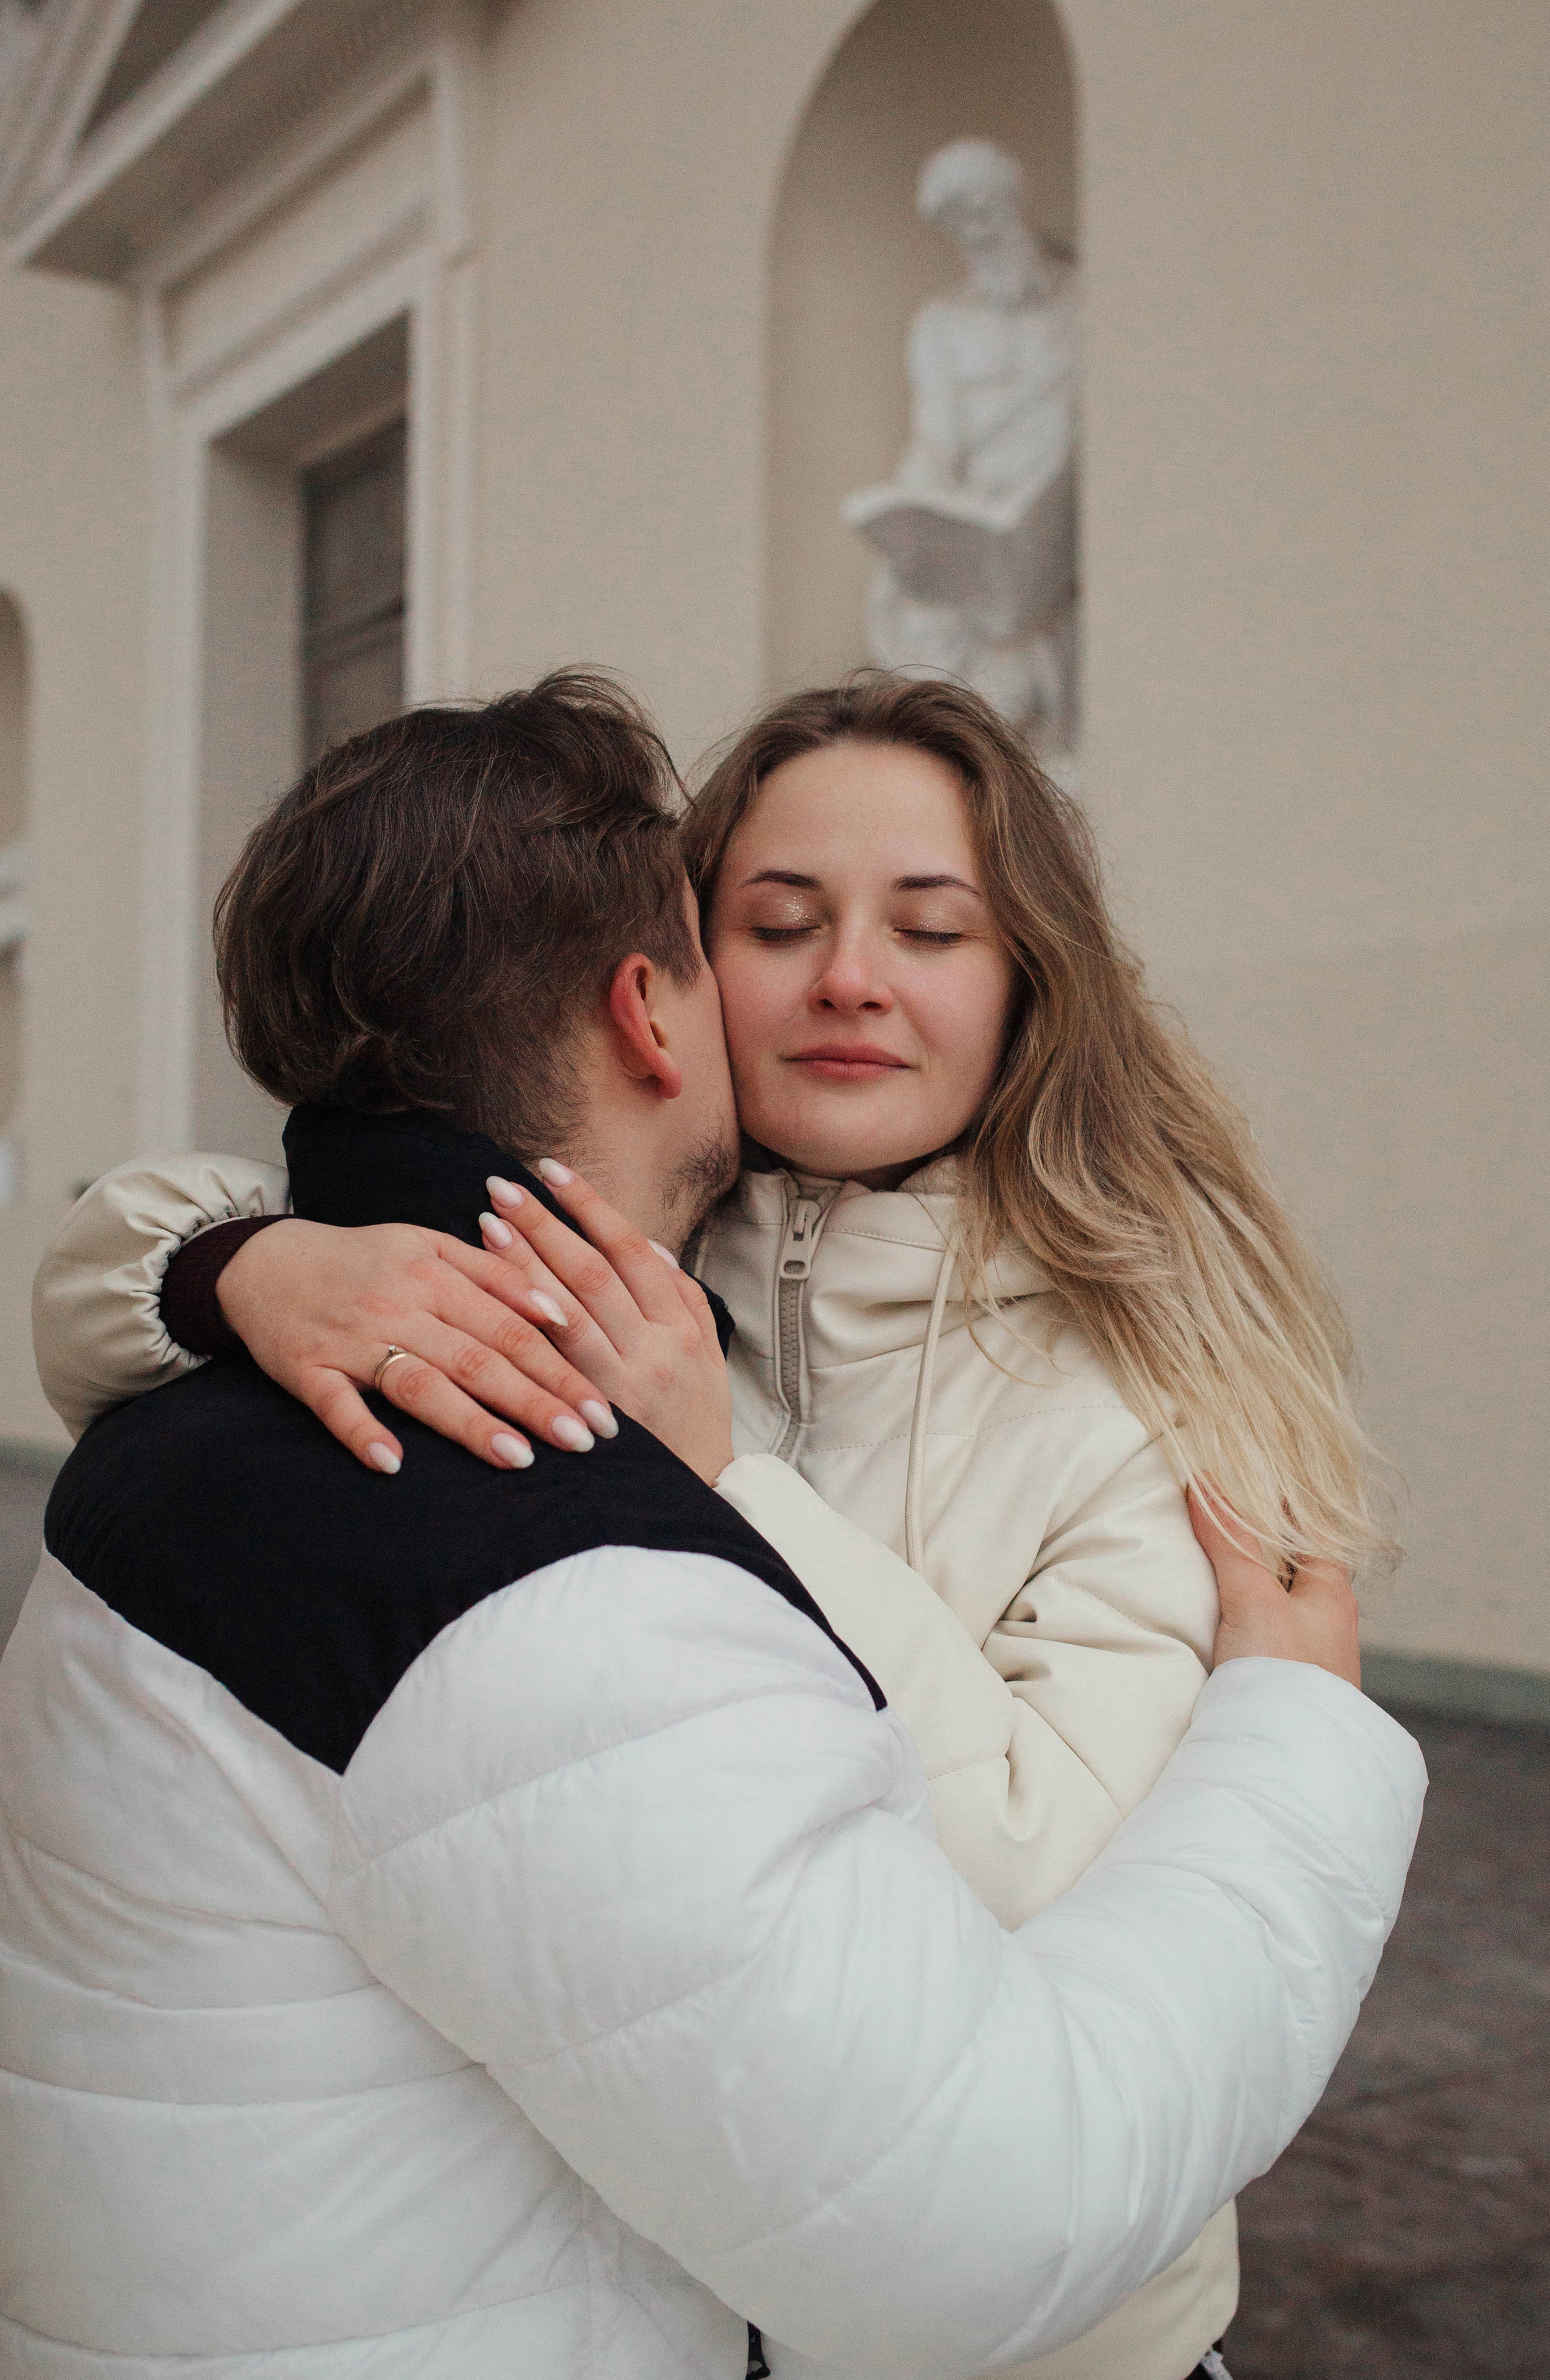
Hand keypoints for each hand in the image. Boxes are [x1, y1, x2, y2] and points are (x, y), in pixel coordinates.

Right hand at [215, 1218, 616, 1473]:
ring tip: (518, 1457)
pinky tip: (393, 1463)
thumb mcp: (430, 1248)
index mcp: (436, 1274)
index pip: (513, 1328)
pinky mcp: (307, 1369)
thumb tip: (558, 1311)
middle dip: (537, 1402)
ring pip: (420, 1384)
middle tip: (584, 1440)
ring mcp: (352, 1340)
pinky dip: (363, 1433)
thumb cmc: (365, 1260)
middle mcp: (400, 1306)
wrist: (266, 1261)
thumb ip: (494, 1275)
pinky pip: (337, 1406)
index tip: (602, 1410)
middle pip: (479, 1358)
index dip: (562, 1369)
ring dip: (470, 1422)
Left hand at [480, 1163, 734, 1485]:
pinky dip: (519, 1322)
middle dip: (545, 1224)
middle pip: (591, 1274)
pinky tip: (488, 1294)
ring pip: (564, 1313)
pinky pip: (548, 1361)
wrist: (694, 1499)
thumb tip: (647, 1244)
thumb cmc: (694, 1419)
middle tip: (502, 1186)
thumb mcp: (706, 1354)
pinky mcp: (586, 1417)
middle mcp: (651, 1351)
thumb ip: (682, 1295)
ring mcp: (617, 1386)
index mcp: (680, 1328)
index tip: (552, 1171)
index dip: (589, 1207)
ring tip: (487, 1224)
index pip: (630, 1251)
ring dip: (523, 1266)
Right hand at [1190, 1488, 1361, 1689]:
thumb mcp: (1253, 1598)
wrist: (1289, 1763)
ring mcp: (1310, 1653)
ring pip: (1281, 1600)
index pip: (1312, 1529)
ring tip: (1215, 1556)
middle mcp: (1327, 1619)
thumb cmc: (1285, 1676)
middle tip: (1223, 1511)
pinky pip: (1268, 1632)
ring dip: (1253, 1580)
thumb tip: (1207, 1483)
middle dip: (1263, 1540)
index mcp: (1332, 1592)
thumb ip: (1231, 1543)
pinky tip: (1223, 1616)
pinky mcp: (1288, 1681)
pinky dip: (1246, 1614)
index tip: (1252, 1475)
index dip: (1283, 1501)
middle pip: (1295, 1564)